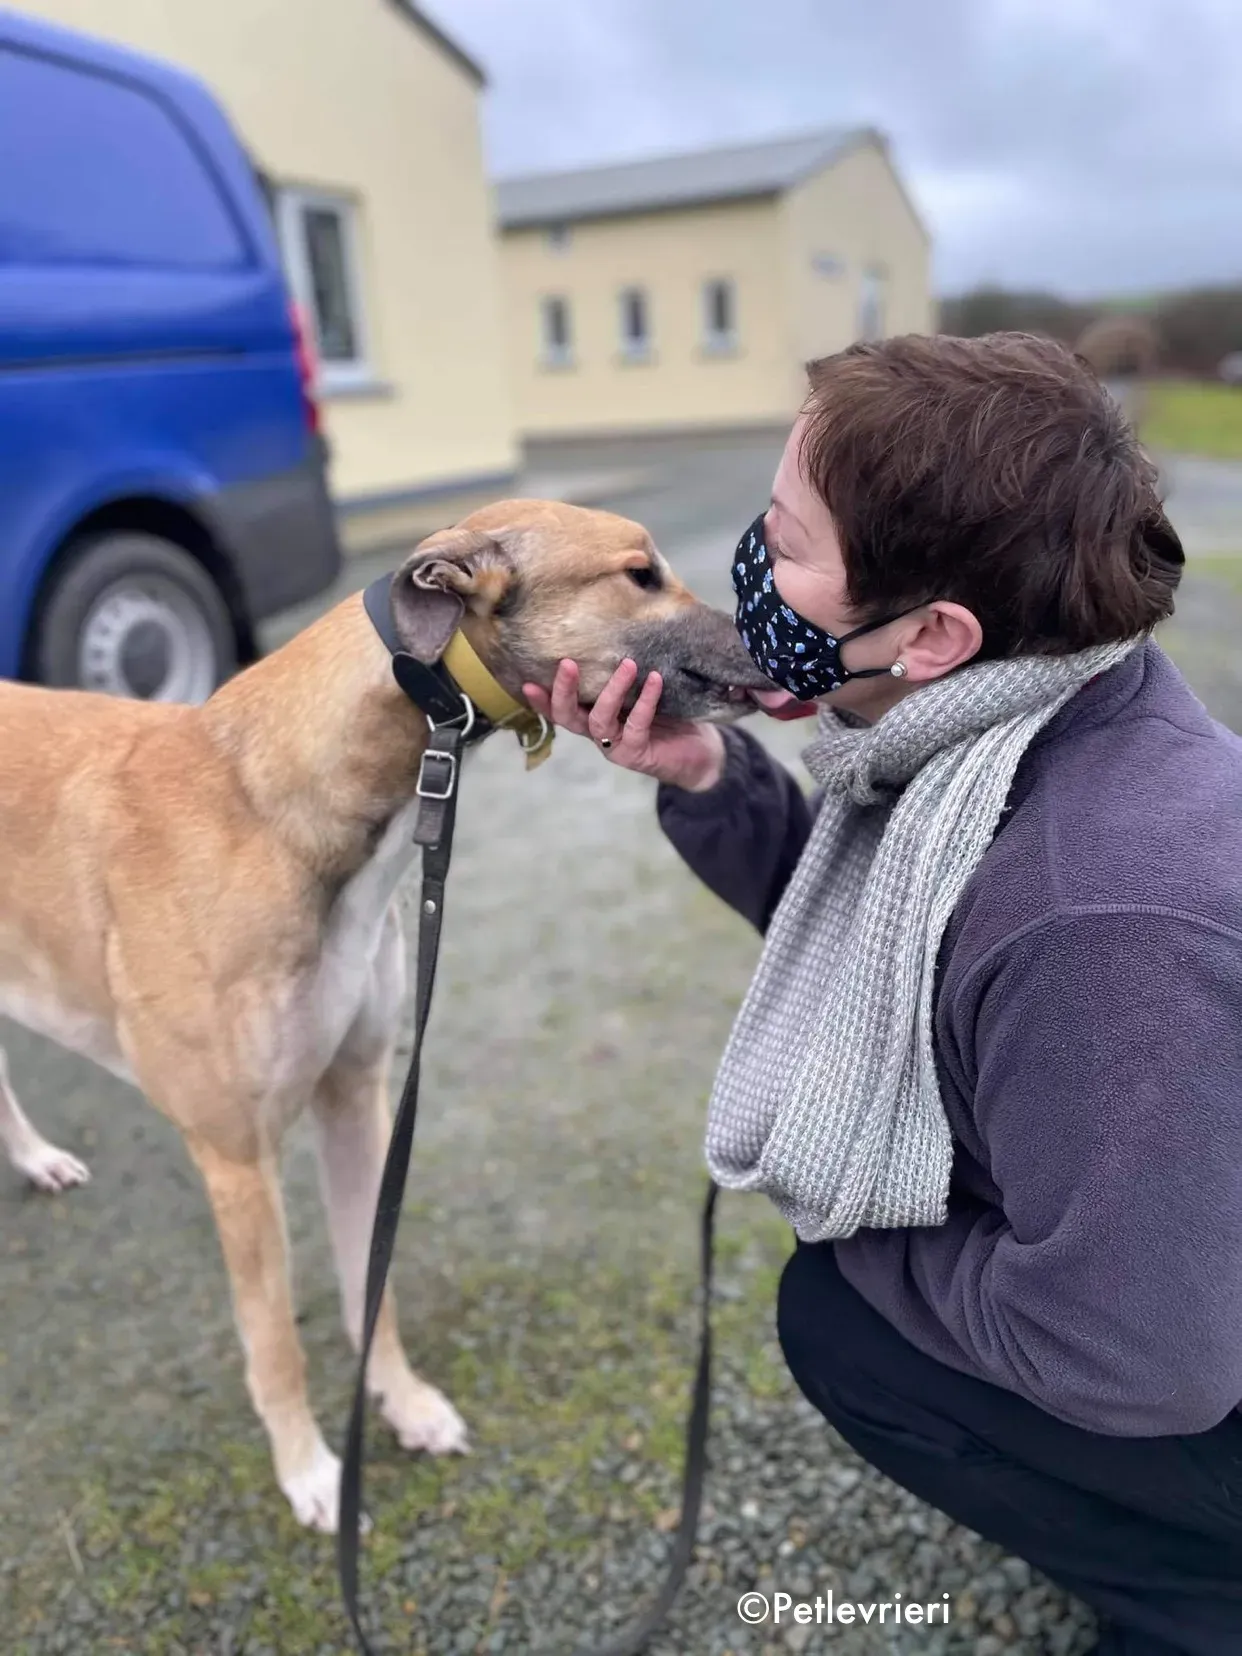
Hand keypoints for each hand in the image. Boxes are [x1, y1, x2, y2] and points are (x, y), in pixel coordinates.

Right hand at [523, 659, 726, 792]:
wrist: (701, 753)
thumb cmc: (670, 716)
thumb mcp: (643, 692)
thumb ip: (627, 673)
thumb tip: (621, 632)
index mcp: (593, 716)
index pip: (560, 708)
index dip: (542, 700)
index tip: (527, 682)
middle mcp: (598, 733)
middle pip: (568, 716)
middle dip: (563, 691)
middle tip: (567, 663)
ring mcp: (615, 746)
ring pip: (599, 720)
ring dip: (611, 691)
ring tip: (628, 664)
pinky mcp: (637, 754)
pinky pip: (635, 726)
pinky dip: (644, 701)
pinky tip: (654, 680)